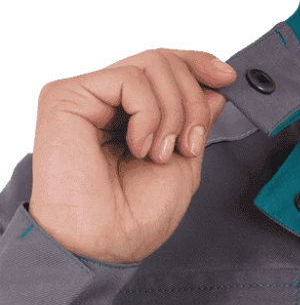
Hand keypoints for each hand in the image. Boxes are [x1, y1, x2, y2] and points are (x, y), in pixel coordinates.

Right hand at [28, 49, 236, 264]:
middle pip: (164, 61)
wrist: (107, 243)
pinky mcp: (68, 97)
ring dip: (174, 112)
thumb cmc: (136, 216)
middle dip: (192, 101)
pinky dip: (149, 114)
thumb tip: (213, 86)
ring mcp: (87, 95)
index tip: (226, 78)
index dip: (199, 65)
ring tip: (161, 152)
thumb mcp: (185, 160)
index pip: (165, 66)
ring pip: (152, 65)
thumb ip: (196, 119)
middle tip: (189, 143)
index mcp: (128, 113)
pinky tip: (139, 146)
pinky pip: (130, 79)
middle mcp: (105, 100)